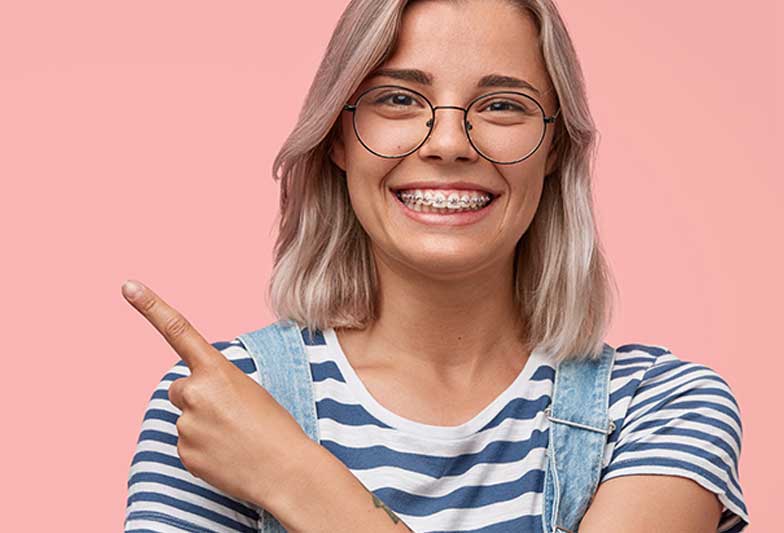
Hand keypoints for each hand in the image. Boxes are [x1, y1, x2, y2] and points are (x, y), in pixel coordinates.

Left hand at [122, 279, 317, 508]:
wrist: (286, 470)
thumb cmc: (275, 426)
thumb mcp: (250, 390)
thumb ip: (215, 385)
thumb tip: (191, 403)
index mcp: (216, 369)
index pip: (178, 331)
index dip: (151, 306)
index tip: (129, 286)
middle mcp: (194, 392)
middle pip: (180, 389)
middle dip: (198, 399)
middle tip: (232, 416)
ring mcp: (186, 425)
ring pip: (185, 419)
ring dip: (204, 426)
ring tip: (235, 438)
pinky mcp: (184, 454)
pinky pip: (187, 445)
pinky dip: (204, 450)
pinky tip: (227, 455)